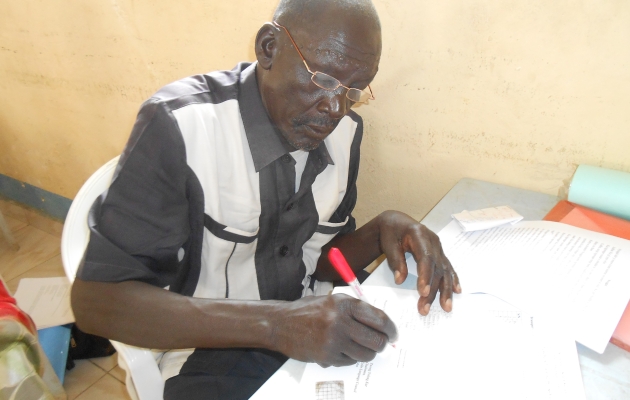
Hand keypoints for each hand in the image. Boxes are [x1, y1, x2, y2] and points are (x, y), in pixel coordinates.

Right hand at [270, 294, 396, 367]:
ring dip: (367, 353)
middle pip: (376, 339)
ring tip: (359, 346)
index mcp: (345, 304)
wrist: (281, 323)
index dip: (391, 329)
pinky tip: (339, 349)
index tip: (394, 334)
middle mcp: (340, 321)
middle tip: (381, 344)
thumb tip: (381, 324)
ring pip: (365, 354)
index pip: (379, 318)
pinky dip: (349, 357)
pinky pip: (349, 361)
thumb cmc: (308, 311)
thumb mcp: (333, 301)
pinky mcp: (327, 356)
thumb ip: (356, 310)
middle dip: (382, 344)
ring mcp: (333, 340)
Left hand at [378, 211, 460, 315]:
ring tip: (446, 307)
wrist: (396, 222)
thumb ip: (395, 261)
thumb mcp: (388, 244)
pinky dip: (453, 279)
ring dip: (446, 290)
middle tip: (425, 308)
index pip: (426, 257)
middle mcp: (433, 241)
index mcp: (419, 235)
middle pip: (436, 267)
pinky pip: (448, 267)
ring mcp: (438, 247)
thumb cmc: (391, 232)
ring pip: (445, 270)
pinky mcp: (439, 253)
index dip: (426, 276)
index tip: (423, 293)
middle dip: (433, 289)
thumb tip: (400, 280)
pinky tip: (457, 291)